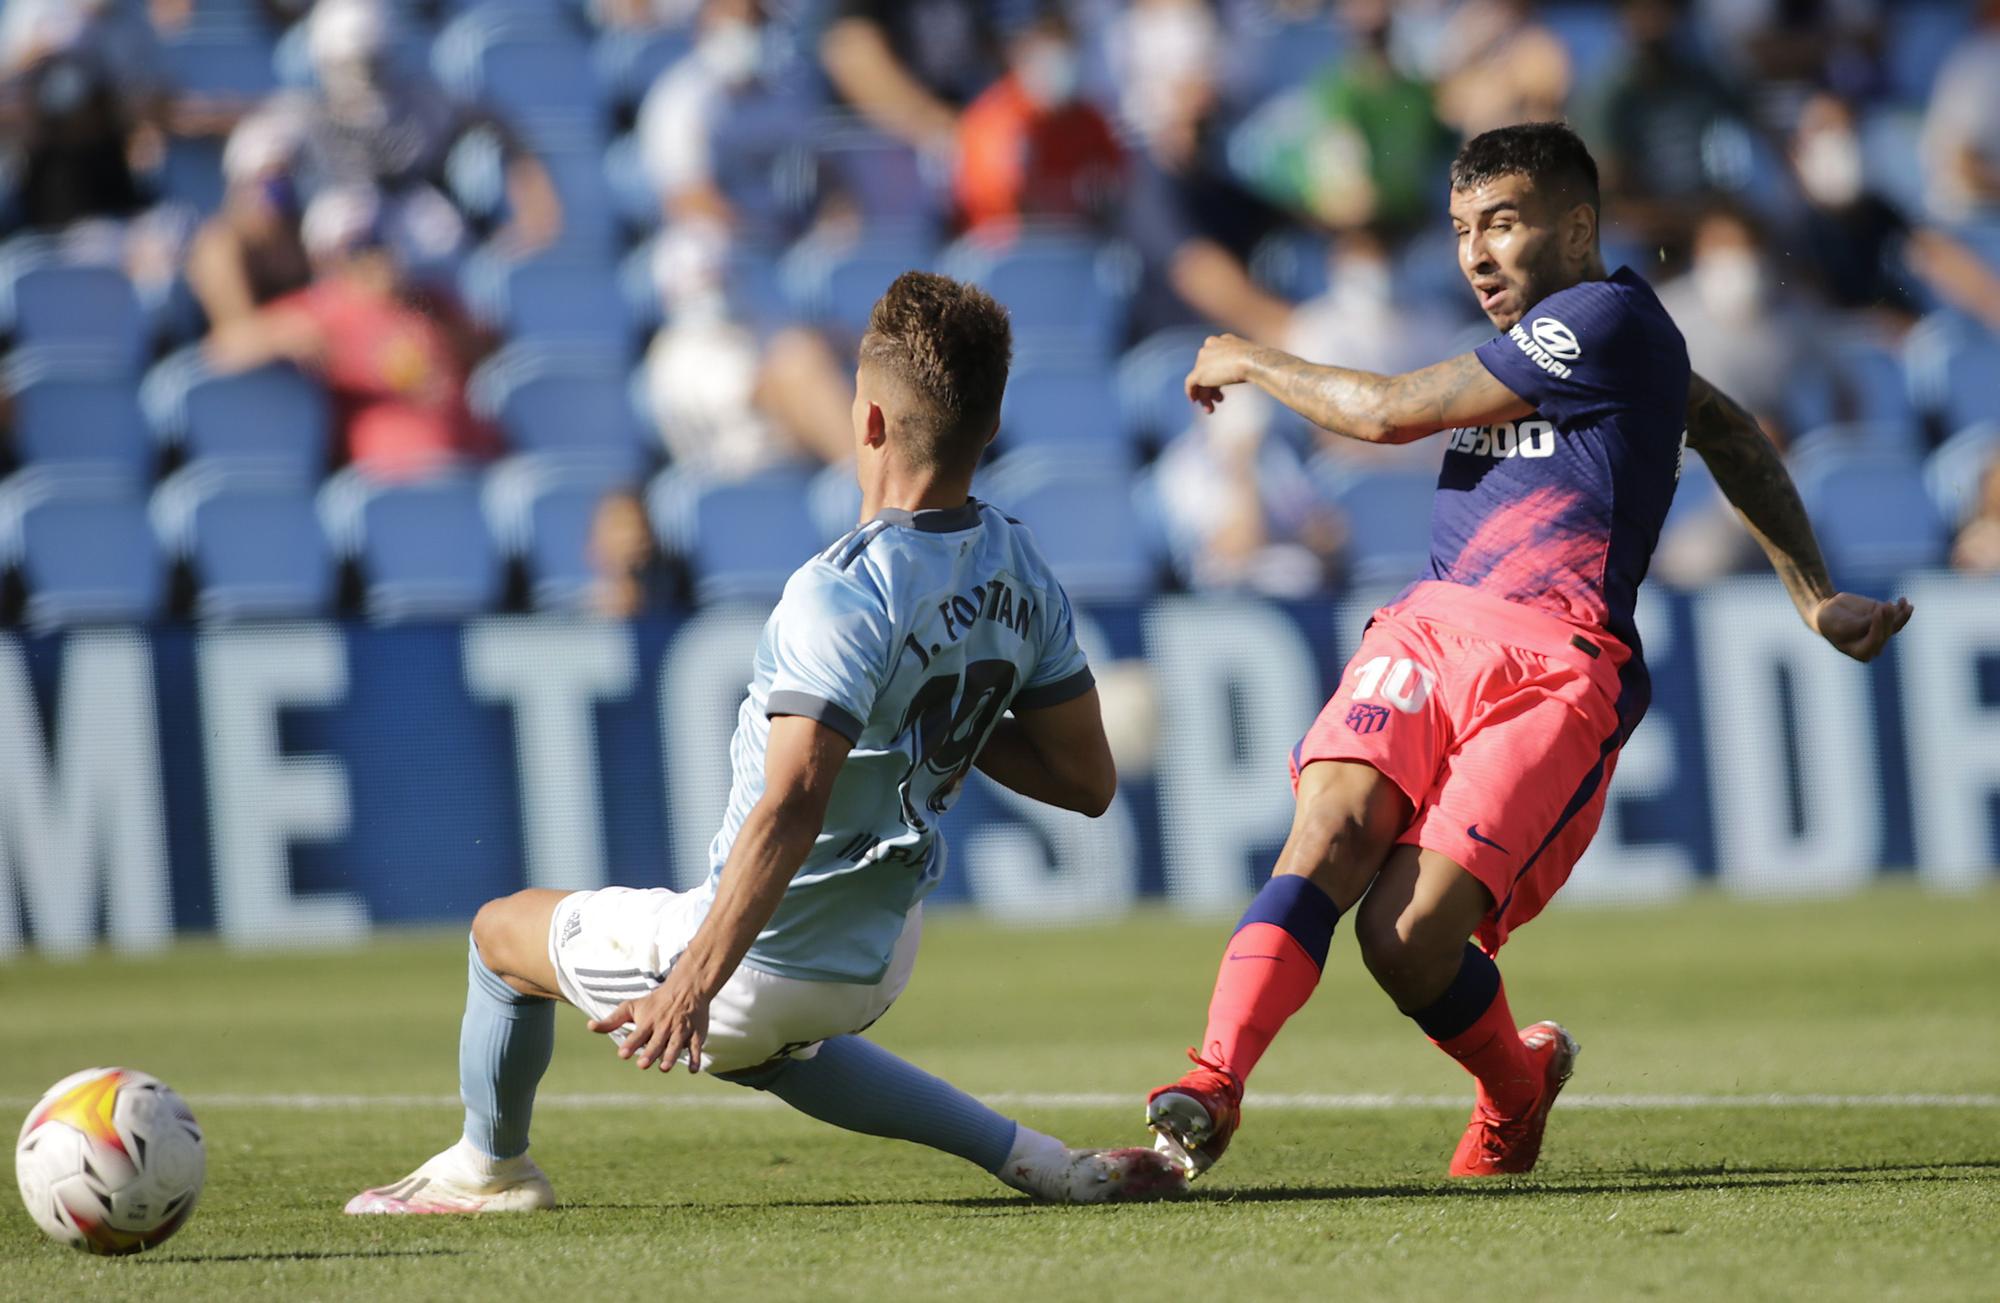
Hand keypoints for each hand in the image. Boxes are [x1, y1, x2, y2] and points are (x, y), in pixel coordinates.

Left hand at [586, 965, 709, 1072]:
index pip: (637, 1035)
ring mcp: (681, 1030)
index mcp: (648, 1022)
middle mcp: (664, 1026)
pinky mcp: (696, 1034)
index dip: (631, 1044)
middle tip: (642, 1064)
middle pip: (656, 1042)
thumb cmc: (655, 1002)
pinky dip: (695, 1058)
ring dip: (671, 1056)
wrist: (687, 988)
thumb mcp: (631, 1007)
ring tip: (664, 1068)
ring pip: (676, 1044)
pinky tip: (693, 1070)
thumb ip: (612, 1021)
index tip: (623, 1054)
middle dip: (650, 1053)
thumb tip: (589, 1026)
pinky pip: (696, 1047)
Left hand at [1185, 334, 1259, 412]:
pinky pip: (1190, 383)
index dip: (1218, 373)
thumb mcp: (1252, 361)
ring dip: (1205, 395)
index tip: (1224, 385)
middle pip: (1207, 369)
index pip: (1216, 358)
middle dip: (1212, 387)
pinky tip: (1194, 401)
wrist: (1253, 361)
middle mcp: (1211, 345)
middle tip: (1221, 400)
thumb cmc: (1259, 362)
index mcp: (1224, 340)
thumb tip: (1249, 372)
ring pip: (1200, 378)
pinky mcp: (1199, 371)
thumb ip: (1244, 365)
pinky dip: (1191, 392)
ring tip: (1211, 409)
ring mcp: (1203, 358)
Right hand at [1810, 593, 1912, 662]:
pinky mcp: (1883, 620)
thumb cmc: (1830, 621)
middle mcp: (1874, 645)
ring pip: (1895, 625)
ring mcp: (1880, 632)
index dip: (1879, 625)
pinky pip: (1897, 618)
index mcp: (1861, 652)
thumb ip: (1862, 624)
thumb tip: (1885, 613)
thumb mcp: (1842, 624)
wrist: (1826, 611)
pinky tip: (1904, 602)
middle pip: (1887, 632)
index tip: (1878, 610)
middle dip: (1888, 617)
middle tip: (1886, 603)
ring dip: (1901, 614)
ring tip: (1904, 603)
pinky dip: (1902, 610)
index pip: (1876, 640)